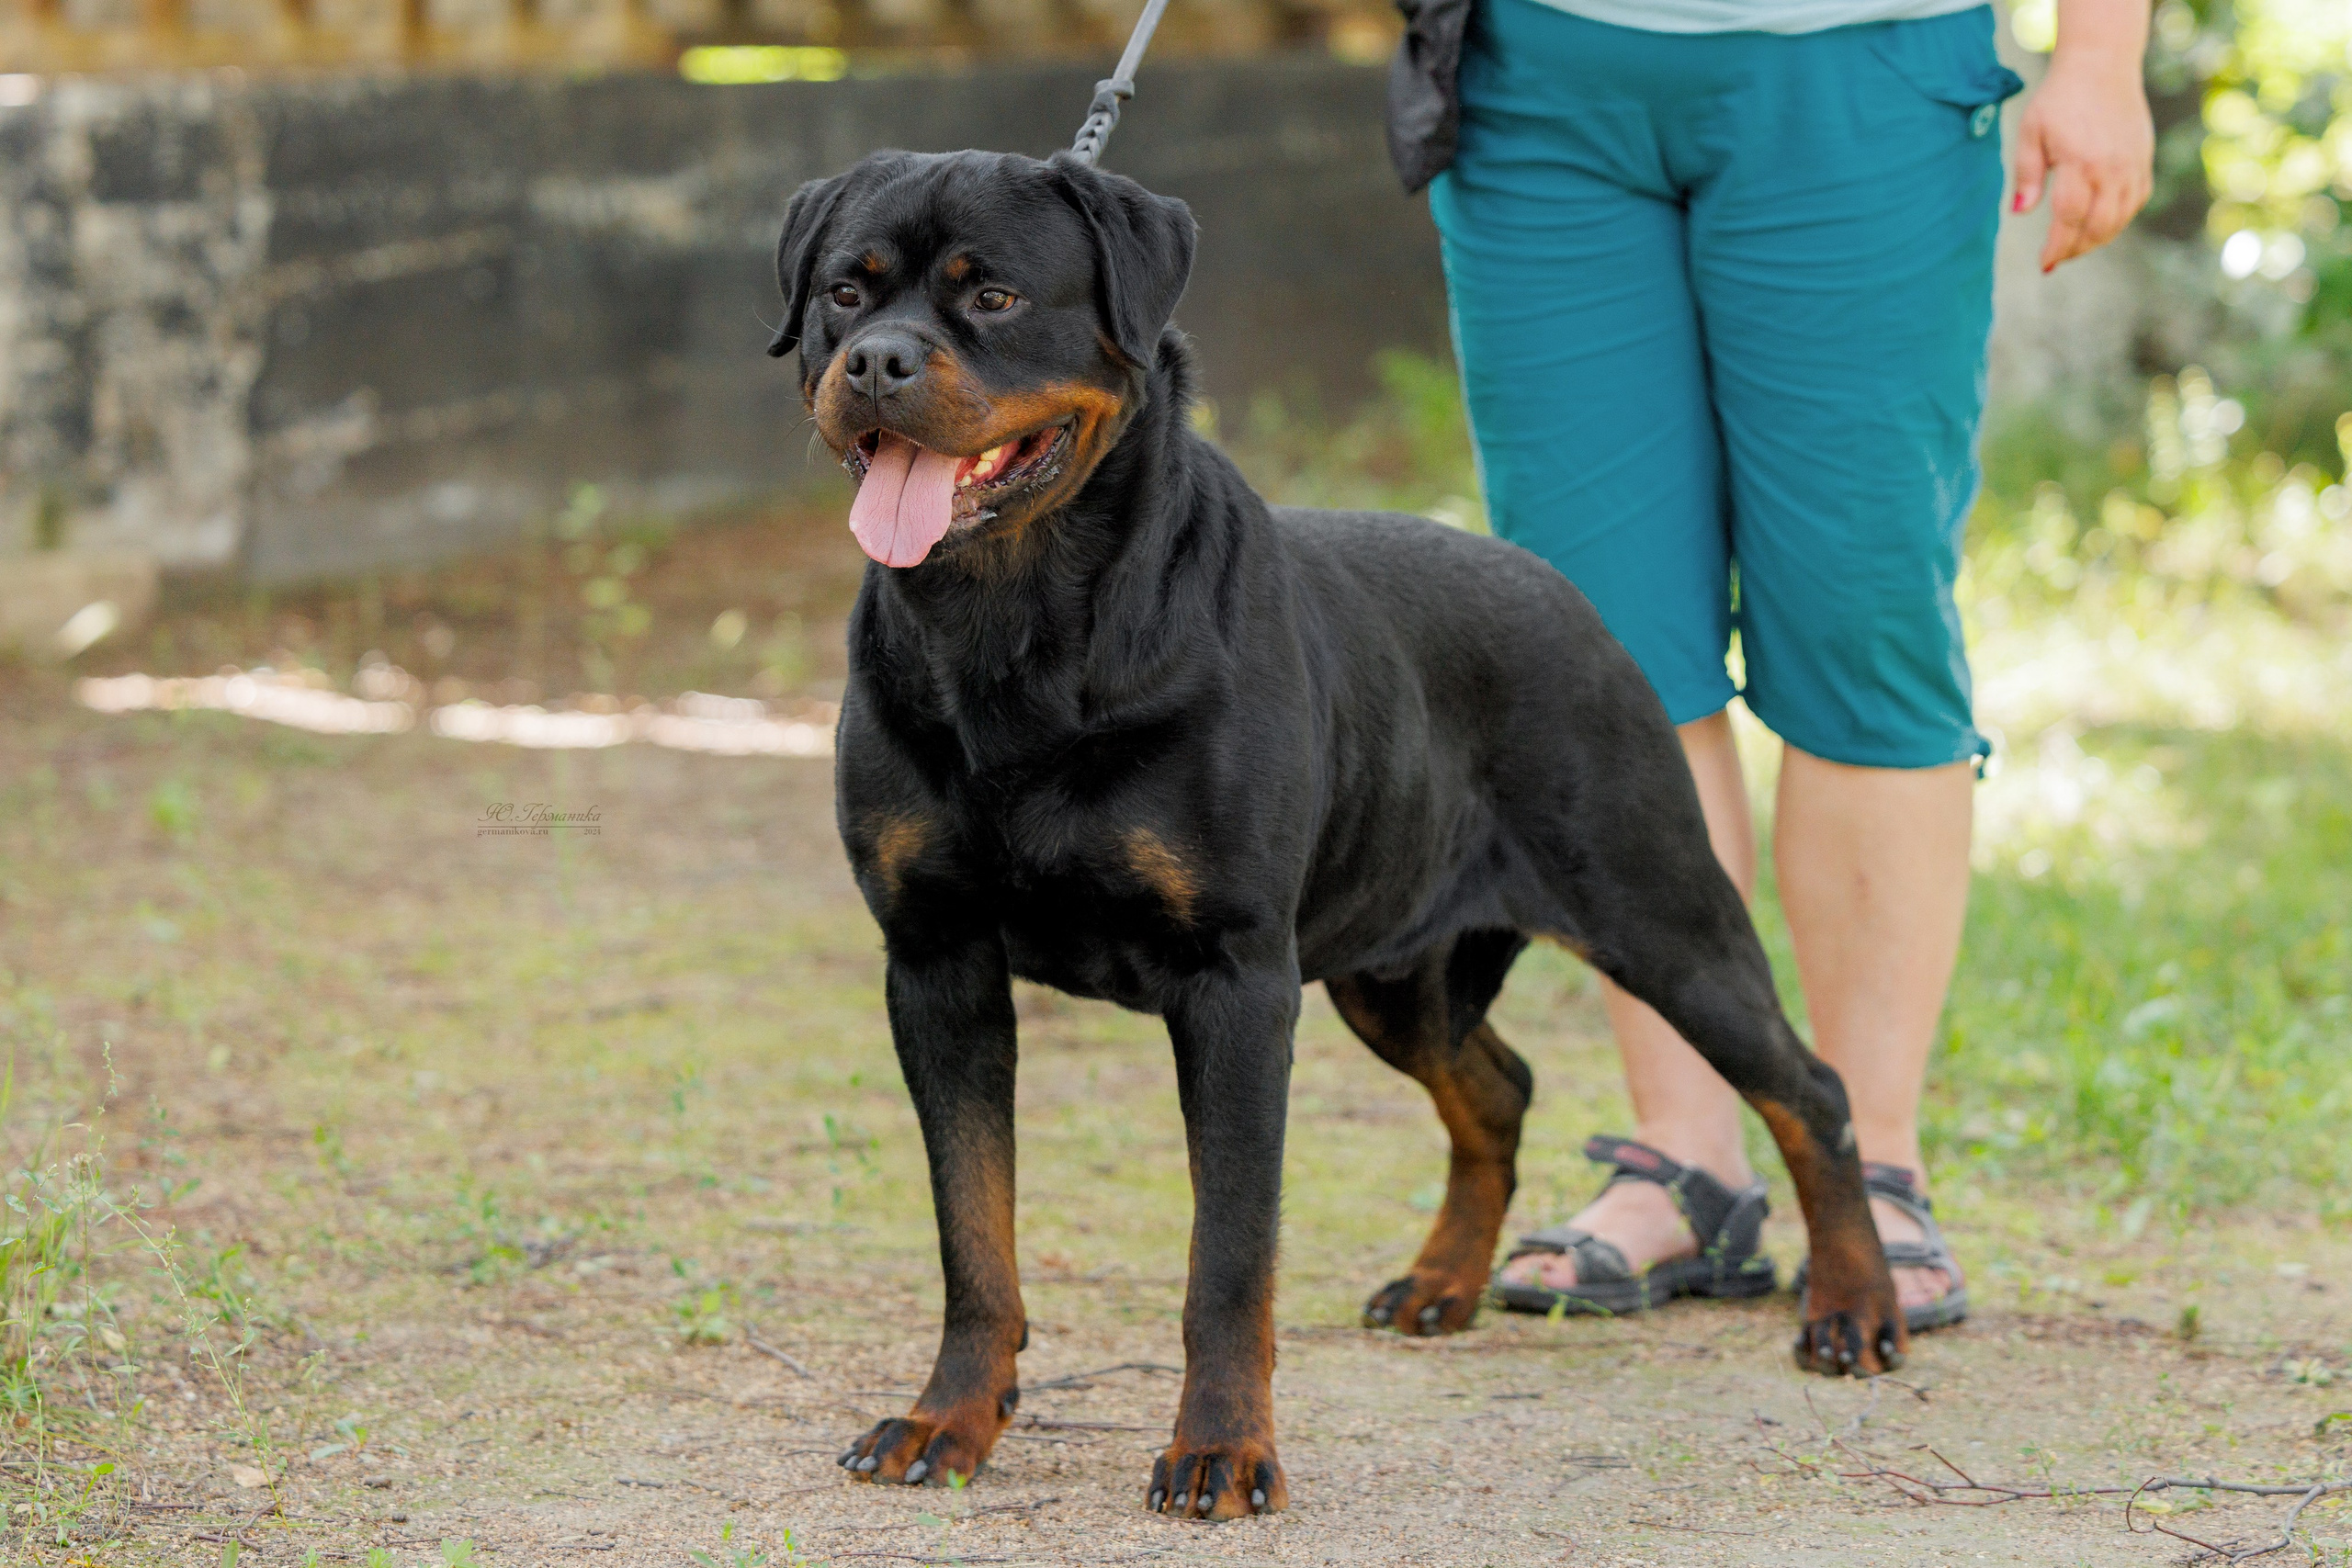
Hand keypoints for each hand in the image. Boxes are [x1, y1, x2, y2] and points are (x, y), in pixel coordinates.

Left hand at [2010, 52, 2153, 272]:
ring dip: (2097, 239)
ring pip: (2120, 218)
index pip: (2069, 219)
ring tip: (2074, 245)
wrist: (2101, 66)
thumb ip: (2026, 175)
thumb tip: (2019, 213)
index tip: (2044, 264)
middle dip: (2075, 249)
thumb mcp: (2031, 132)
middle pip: (2098, 226)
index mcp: (2080, 162)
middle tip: (2056, 259)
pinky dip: (2119, 219)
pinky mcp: (2144, 159)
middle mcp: (2112, 167)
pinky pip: (2136, 201)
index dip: (2057, 247)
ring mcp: (2133, 164)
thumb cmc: (2059, 99)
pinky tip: (2100, 223)